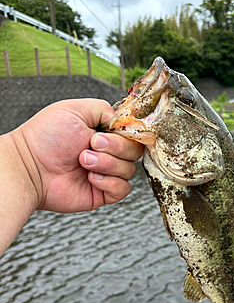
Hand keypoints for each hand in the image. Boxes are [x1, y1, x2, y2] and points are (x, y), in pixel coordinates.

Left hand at [12, 98, 142, 212]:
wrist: (31, 166)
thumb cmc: (46, 138)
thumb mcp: (75, 109)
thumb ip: (104, 109)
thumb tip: (121, 121)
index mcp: (103, 133)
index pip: (131, 134)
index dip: (126, 134)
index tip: (107, 132)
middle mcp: (107, 154)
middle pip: (134, 152)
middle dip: (115, 148)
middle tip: (92, 144)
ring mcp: (106, 174)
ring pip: (129, 170)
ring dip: (107, 164)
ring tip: (83, 161)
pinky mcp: (103, 193)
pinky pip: (123, 189)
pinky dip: (109, 182)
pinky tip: (90, 177)